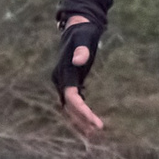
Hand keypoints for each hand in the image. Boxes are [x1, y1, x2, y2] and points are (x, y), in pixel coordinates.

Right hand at [52, 15, 105, 133]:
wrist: (77, 26)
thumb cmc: (83, 32)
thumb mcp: (85, 38)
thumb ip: (82, 50)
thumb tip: (79, 60)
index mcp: (63, 72)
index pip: (71, 98)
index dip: (82, 111)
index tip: (95, 122)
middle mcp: (60, 79)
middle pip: (69, 106)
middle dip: (82, 119)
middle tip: (98, 131)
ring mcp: (64, 81)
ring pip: (70, 106)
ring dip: (80, 118)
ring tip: (95, 131)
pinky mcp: (71, 81)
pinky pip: (74, 100)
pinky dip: (81, 111)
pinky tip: (91, 119)